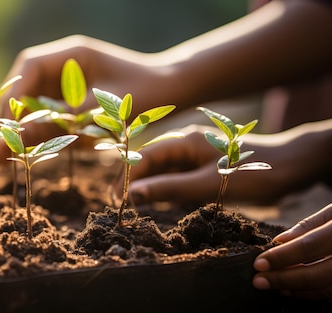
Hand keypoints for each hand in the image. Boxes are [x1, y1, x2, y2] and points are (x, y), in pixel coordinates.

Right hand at [0, 35, 177, 162]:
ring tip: (1, 158)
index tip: (3, 128)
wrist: (173, 92)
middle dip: (10, 118)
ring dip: (20, 128)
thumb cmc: (143, 95)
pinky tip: (26, 152)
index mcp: (71, 54)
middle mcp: (64, 64)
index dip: (12, 98)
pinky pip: (47, 114)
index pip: (28, 69)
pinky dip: (38, 132)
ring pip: (32, 103)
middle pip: (24, 87)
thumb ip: (57, 124)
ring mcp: (67, 80)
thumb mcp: (98, 114)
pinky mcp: (72, 98)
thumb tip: (16, 140)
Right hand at [127, 119, 331, 205]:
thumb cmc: (252, 173)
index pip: (144, 156)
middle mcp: (187, 143)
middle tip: (121, 206)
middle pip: (150, 162)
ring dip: (149, 187)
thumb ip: (169, 188)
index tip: (117, 200)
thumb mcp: (208, 184)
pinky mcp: (204, 166)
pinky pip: (178, 177)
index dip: (128, 177)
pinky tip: (160, 204)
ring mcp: (196, 154)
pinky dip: (167, 190)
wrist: (294, 168)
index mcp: (185, 139)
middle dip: (134, 182)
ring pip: (163, 170)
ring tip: (135, 207)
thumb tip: (133, 195)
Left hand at [252, 203, 331, 300]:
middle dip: (285, 279)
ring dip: (299, 290)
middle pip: (318, 273)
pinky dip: (316, 294)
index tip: (258, 264)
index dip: (282, 257)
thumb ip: (309, 226)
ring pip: (329, 289)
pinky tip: (298, 290)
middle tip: (259, 281)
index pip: (309, 246)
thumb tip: (280, 242)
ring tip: (277, 285)